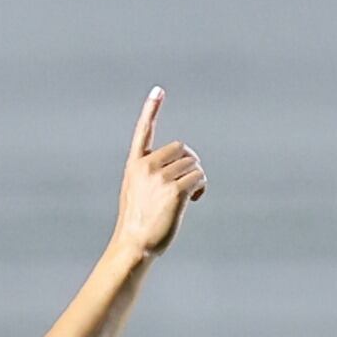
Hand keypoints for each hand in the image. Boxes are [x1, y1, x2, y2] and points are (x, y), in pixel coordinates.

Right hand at [112, 87, 207, 260]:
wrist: (134, 245)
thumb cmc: (138, 225)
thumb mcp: (136, 194)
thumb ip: (151, 177)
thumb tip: (181, 174)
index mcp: (135, 165)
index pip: (144, 131)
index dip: (151, 110)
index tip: (158, 90)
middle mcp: (147, 166)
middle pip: (181, 149)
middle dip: (190, 163)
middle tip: (190, 183)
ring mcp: (160, 177)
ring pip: (193, 163)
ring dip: (197, 176)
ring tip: (191, 194)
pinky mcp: (175, 190)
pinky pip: (199, 176)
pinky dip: (202, 185)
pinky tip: (195, 198)